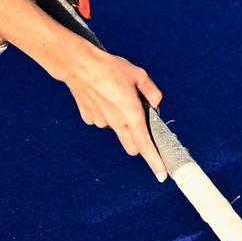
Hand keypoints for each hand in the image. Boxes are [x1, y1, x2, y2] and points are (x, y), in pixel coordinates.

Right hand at [56, 43, 166, 180]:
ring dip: (121, 122)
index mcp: (132, 114)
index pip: (146, 145)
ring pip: (116, 130)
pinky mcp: (89, 118)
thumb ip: (152, 92)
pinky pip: (103, 120)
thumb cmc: (111, 68)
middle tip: (141, 126)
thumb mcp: (139, 75)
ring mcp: (101, 122)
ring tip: (116, 97)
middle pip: (132, 147)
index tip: (162, 175)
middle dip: (139, 144)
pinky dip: (106, 113)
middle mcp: (116, 123)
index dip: (155, 161)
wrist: (79, 65)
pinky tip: (102, 96)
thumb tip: (156, 105)